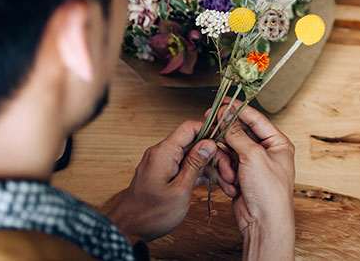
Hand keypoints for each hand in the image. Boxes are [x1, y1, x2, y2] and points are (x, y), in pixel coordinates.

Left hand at [105, 120, 227, 240]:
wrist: (129, 231)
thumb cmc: (151, 214)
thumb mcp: (180, 190)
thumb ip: (195, 164)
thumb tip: (209, 143)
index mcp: (164, 152)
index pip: (190, 128)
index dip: (210, 131)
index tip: (226, 142)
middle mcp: (162, 154)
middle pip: (195, 144)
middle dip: (215, 157)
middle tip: (230, 173)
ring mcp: (163, 164)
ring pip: (194, 157)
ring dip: (211, 169)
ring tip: (228, 184)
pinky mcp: (165, 174)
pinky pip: (186, 168)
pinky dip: (201, 175)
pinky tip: (216, 185)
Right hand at [220, 102, 295, 260]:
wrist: (264, 223)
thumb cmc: (269, 192)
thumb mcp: (253, 156)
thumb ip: (238, 134)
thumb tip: (226, 116)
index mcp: (277, 143)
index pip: (256, 119)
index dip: (238, 110)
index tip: (222, 104)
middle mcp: (266, 152)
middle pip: (241, 133)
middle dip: (227, 135)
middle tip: (210, 124)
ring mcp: (253, 165)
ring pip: (230, 150)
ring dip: (226, 161)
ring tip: (230, 173)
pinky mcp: (241, 177)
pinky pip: (226, 165)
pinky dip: (225, 173)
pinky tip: (230, 183)